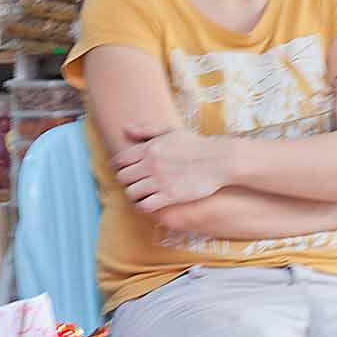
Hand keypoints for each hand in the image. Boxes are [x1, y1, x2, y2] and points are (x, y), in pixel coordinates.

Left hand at [112, 123, 226, 212]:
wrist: (218, 160)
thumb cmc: (194, 145)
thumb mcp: (169, 131)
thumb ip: (145, 130)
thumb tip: (124, 129)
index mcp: (149, 148)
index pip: (120, 160)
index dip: (118, 167)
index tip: (124, 171)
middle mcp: (151, 164)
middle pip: (123, 178)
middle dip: (126, 181)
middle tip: (134, 183)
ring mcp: (159, 181)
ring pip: (131, 193)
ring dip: (134, 195)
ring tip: (141, 194)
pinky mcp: (169, 196)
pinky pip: (144, 206)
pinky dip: (143, 206)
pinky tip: (149, 204)